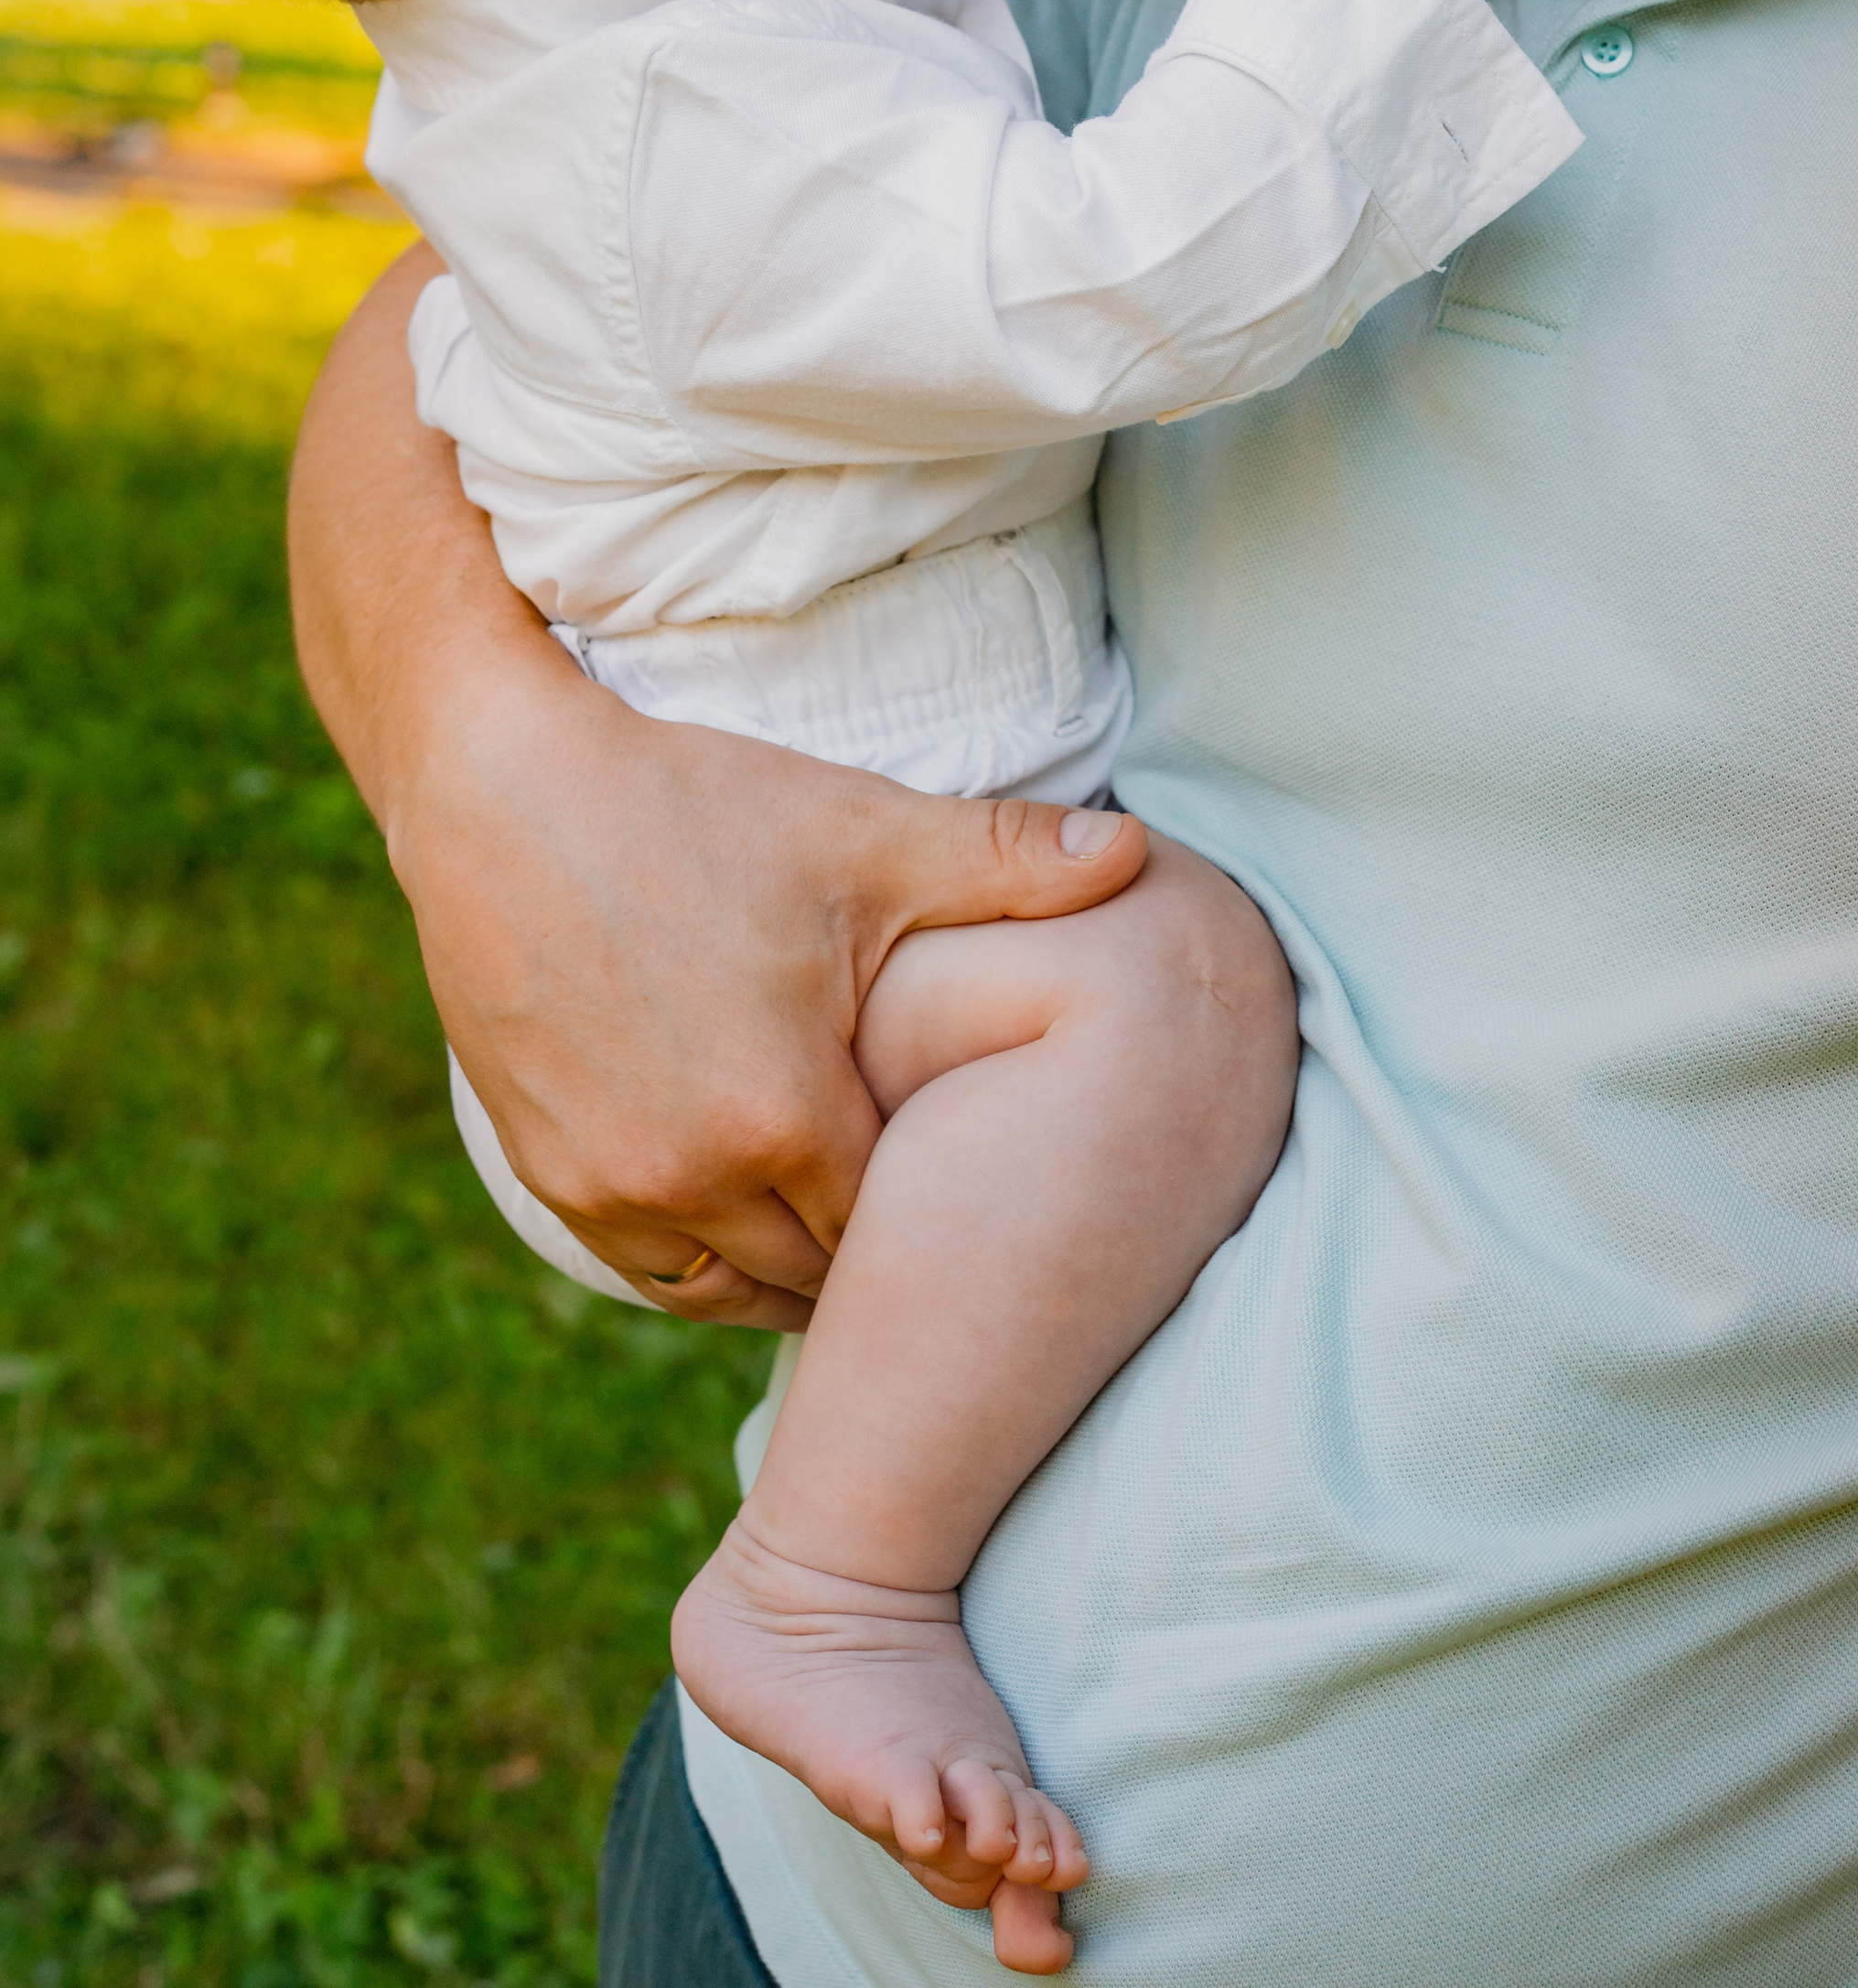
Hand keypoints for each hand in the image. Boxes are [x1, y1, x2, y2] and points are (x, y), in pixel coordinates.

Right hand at [288, 250, 1147, 1326]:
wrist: (499, 785)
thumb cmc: (689, 802)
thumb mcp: (862, 828)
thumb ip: (1007, 859)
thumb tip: (1141, 856)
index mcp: (785, 1115)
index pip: (901, 1229)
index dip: (948, 1208)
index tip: (982, 1186)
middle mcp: (690, 1178)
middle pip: (820, 1273)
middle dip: (877, 1246)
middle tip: (931, 1215)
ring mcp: (605, 1186)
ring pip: (731, 1288)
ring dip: (789, 1265)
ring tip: (847, 1218)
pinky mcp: (545, 1172)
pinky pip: (649, 1267)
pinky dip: (705, 1254)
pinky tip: (749, 1209)